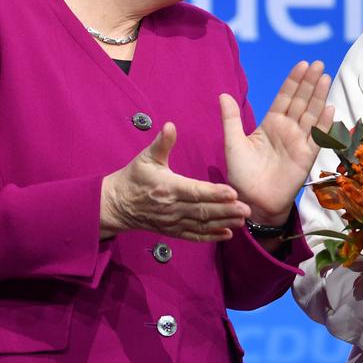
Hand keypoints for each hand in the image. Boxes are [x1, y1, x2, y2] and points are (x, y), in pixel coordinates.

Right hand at [100, 122, 250, 240]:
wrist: (116, 205)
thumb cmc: (133, 177)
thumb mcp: (145, 158)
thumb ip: (161, 143)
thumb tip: (170, 125)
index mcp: (168, 187)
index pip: (194, 191)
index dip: (214, 193)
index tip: (232, 192)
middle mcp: (172, 207)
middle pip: (202, 211)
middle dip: (226, 210)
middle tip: (246, 209)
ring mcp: (172, 222)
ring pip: (201, 224)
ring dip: (223, 223)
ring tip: (242, 220)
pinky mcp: (172, 231)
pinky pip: (194, 236)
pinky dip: (210, 237)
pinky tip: (227, 234)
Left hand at [221, 60, 333, 224]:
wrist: (252, 201)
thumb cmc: (241, 174)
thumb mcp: (233, 143)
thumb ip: (231, 119)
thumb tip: (223, 95)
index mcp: (270, 124)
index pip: (284, 97)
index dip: (293, 81)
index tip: (302, 64)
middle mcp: (287, 129)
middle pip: (301, 101)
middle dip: (309, 83)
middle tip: (319, 64)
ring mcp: (299, 142)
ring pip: (311, 114)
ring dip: (319, 97)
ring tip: (325, 78)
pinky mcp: (306, 157)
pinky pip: (317, 138)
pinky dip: (324, 124)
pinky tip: (330, 108)